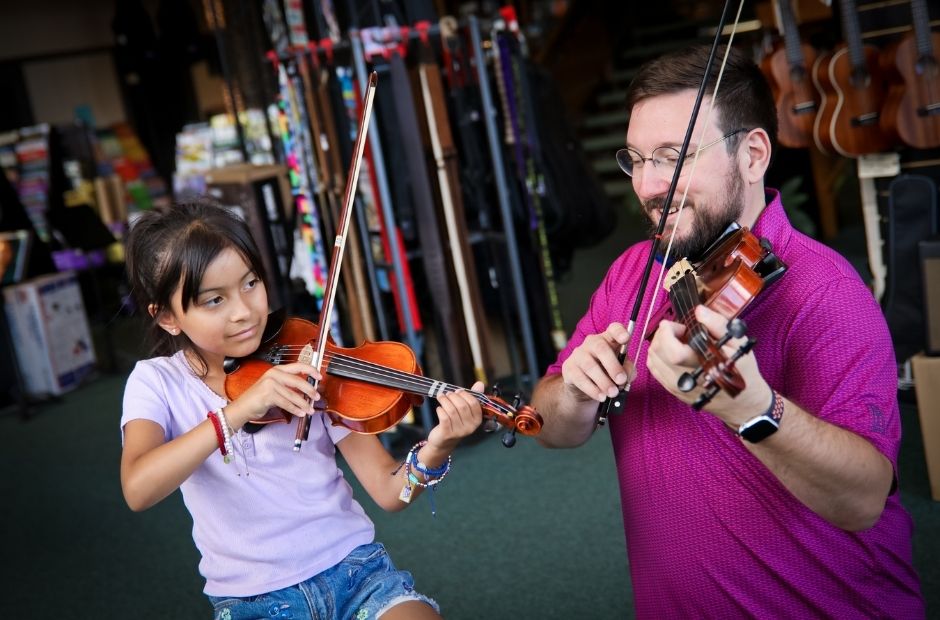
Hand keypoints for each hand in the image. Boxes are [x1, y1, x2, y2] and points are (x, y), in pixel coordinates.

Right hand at [226, 363, 321, 429]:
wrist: (242, 407)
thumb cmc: (259, 398)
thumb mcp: (275, 387)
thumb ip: (289, 386)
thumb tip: (307, 391)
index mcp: (277, 369)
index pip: (298, 366)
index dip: (311, 370)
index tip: (319, 376)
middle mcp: (274, 374)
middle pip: (298, 381)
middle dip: (310, 390)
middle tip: (317, 397)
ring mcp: (270, 383)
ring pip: (293, 395)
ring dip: (304, 404)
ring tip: (310, 410)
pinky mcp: (268, 394)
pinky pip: (286, 403)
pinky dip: (295, 409)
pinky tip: (300, 413)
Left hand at [426, 381, 484, 450]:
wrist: (444, 442)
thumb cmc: (455, 423)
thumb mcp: (465, 411)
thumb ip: (473, 397)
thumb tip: (480, 383)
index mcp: (477, 420)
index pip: (474, 403)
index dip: (465, 394)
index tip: (457, 391)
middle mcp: (470, 427)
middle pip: (462, 406)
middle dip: (453, 396)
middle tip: (447, 393)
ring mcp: (459, 431)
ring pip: (452, 410)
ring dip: (444, 401)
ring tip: (441, 397)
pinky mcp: (448, 434)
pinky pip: (444, 417)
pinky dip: (440, 410)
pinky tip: (439, 408)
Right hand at [561, 322, 635, 401]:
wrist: (584, 387)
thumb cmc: (607, 373)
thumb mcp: (622, 370)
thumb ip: (628, 370)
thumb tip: (626, 376)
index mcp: (608, 339)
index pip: (613, 329)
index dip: (619, 332)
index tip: (626, 338)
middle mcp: (592, 343)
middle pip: (600, 348)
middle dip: (612, 365)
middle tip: (621, 381)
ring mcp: (578, 354)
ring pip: (590, 366)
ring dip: (603, 381)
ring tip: (612, 393)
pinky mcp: (569, 368)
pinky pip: (580, 379)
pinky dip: (593, 389)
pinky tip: (601, 396)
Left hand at [646, 304, 770, 425]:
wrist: (742, 401)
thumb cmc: (741, 370)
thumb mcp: (737, 343)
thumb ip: (717, 324)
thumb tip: (698, 311)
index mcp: (704, 367)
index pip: (673, 352)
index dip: (668, 333)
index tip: (677, 325)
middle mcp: (687, 379)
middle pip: (658, 353)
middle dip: (663, 334)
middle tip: (679, 331)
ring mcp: (677, 387)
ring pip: (652, 360)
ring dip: (659, 344)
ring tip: (676, 340)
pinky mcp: (672, 391)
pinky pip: (654, 370)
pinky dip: (657, 356)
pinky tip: (671, 351)